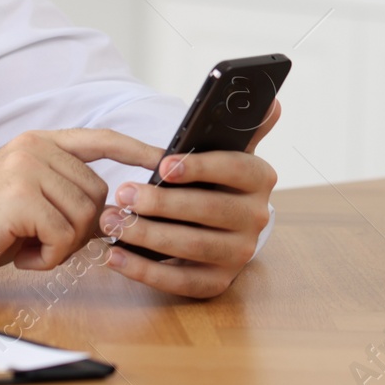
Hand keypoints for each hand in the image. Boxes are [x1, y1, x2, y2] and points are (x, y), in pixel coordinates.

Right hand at [0, 129, 161, 282]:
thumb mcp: (30, 199)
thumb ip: (67, 194)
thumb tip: (115, 213)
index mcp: (39, 142)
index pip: (100, 139)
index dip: (136, 149)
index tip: (164, 159)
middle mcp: (35, 148)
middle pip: (98, 193)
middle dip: (79, 229)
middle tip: (41, 240)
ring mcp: (28, 169)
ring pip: (84, 218)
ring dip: (61, 246)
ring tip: (27, 245)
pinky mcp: (21, 198)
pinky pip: (64, 238)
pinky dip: (48, 258)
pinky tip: (21, 255)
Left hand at [100, 99, 280, 298]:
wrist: (217, 222)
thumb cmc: (211, 178)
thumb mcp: (228, 149)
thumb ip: (245, 125)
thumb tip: (272, 103)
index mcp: (260, 178)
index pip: (234, 169)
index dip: (199, 167)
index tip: (163, 164)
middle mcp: (256, 219)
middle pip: (210, 211)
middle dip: (162, 203)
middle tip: (123, 193)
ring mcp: (238, 254)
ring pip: (193, 247)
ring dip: (148, 235)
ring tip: (111, 222)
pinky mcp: (216, 282)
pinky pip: (180, 282)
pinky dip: (145, 271)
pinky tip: (114, 256)